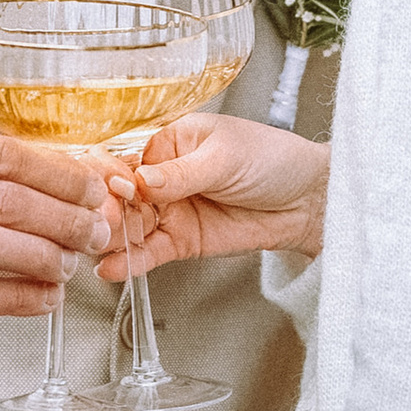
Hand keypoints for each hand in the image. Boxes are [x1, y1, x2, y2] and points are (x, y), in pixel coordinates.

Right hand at [96, 115, 329, 279]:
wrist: (309, 200)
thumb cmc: (273, 160)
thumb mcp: (226, 156)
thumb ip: (181, 172)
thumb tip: (140, 180)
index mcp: (167, 142)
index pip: (121, 157)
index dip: (108, 174)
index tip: (110, 188)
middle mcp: (161, 177)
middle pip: (117, 196)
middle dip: (106, 210)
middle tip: (101, 222)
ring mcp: (169, 211)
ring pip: (128, 227)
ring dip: (111, 238)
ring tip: (101, 246)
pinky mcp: (181, 241)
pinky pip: (149, 253)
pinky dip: (130, 262)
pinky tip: (112, 268)